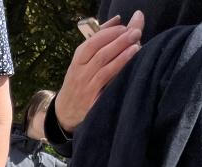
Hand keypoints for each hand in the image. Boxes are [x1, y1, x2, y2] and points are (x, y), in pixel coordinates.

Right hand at [54, 10, 143, 134]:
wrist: (65, 112)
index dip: (109, 33)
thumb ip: (99, 40)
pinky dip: (118, 75)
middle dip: (119, 41)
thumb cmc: (79, 82)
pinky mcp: (92, 102)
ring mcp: (86, 89)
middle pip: (100, 54)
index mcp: (78, 60)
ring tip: (136, 45)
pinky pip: (106, 86)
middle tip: (136, 32)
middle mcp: (80, 74)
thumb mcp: (83, 61)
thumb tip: (117, 20)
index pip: (92, 43)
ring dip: (121, 56)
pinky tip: (130, 67)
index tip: (124, 27)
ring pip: (103, 69)